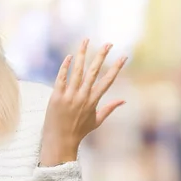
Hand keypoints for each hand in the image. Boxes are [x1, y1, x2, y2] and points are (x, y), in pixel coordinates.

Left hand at [40, 39, 126, 166]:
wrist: (60, 140)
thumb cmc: (79, 131)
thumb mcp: (97, 120)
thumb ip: (110, 108)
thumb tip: (124, 100)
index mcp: (93, 101)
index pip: (108, 81)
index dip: (117, 68)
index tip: (124, 56)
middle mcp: (83, 96)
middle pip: (94, 72)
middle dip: (102, 56)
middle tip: (108, 43)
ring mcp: (69, 95)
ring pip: (77, 70)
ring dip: (82, 54)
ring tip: (86, 40)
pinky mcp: (56, 96)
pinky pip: (61, 78)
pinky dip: (65, 67)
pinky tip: (69, 56)